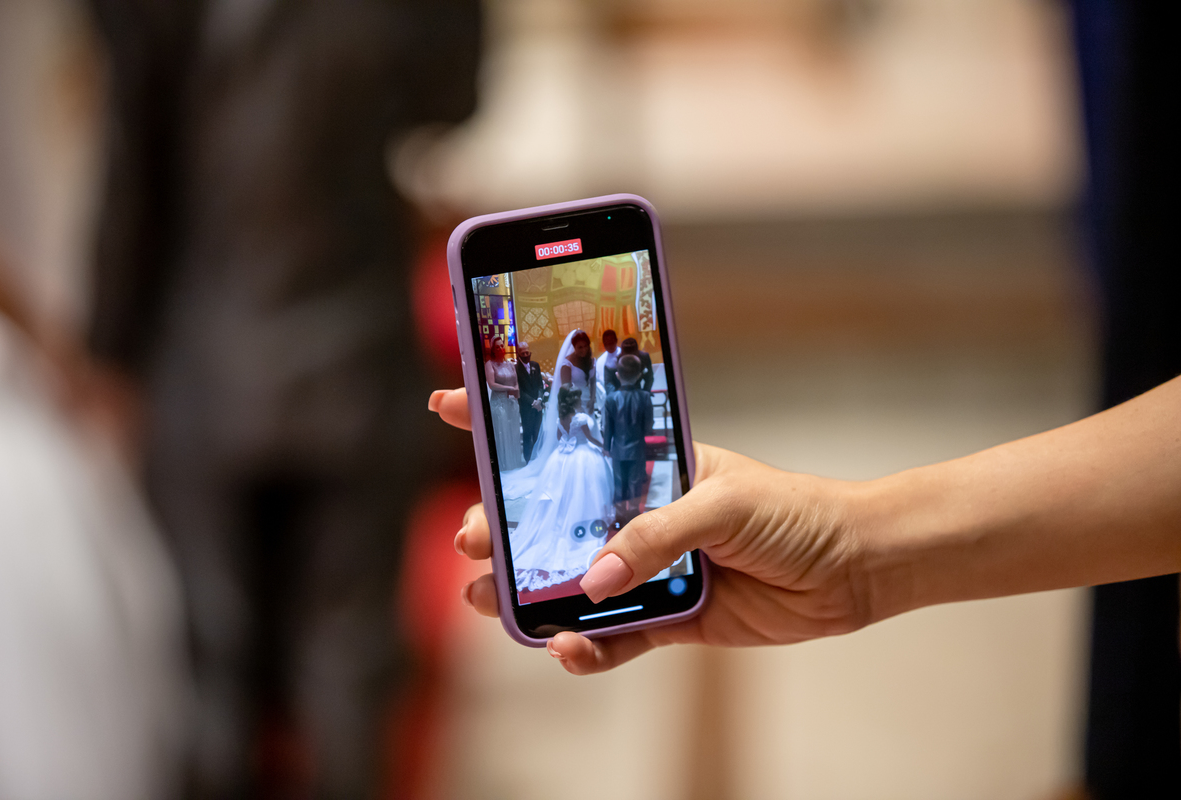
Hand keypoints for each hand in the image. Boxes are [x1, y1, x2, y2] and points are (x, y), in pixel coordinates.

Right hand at [429, 387, 877, 675]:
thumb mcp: (721, 503)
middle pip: (551, 518)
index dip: (507, 421)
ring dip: (525, 593)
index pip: (569, 434)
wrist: (849, 569)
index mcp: (646, 465)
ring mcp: (647, 568)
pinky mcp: (666, 619)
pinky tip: (568, 649)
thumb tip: (592, 580)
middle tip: (471, 536)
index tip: (447, 403)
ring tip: (487, 601)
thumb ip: (654, 537)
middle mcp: (636, 514)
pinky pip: (613, 638)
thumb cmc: (792, 512)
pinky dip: (586, 648)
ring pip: (568, 582)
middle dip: (501, 524)